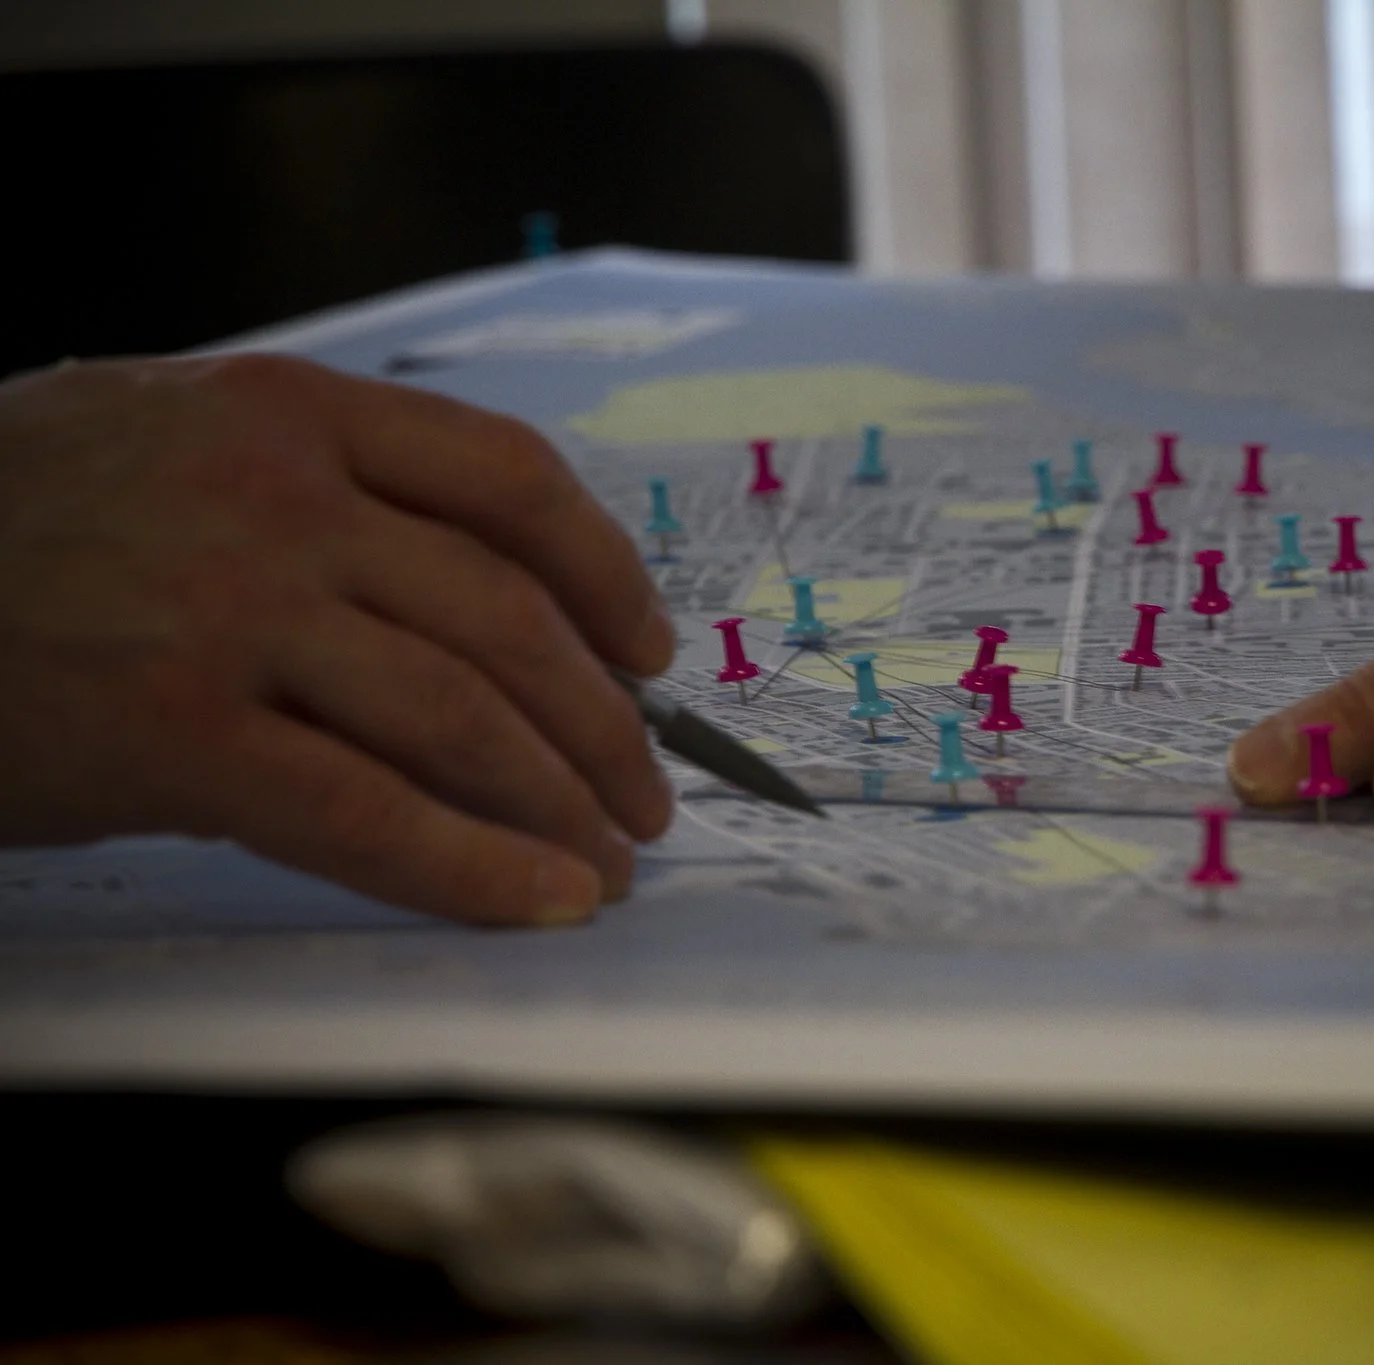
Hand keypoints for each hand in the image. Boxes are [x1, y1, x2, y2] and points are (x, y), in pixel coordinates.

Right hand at [0, 355, 674, 925]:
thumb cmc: (10, 526)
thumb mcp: (164, 446)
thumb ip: (317, 493)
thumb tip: (478, 602)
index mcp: (286, 413)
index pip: (506, 476)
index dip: (602, 572)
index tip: (648, 650)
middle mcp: (276, 498)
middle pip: (507, 615)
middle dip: (604, 722)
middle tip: (647, 793)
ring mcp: (228, 611)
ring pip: (461, 714)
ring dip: (561, 800)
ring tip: (608, 860)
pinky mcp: (173, 732)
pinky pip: (367, 811)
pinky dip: (471, 866)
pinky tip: (534, 900)